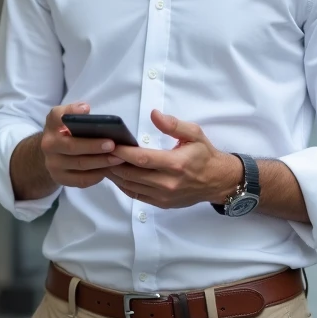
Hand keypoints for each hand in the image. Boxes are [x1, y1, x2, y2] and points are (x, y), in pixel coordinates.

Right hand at [40, 102, 126, 188]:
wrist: (52, 154)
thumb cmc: (66, 132)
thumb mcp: (66, 118)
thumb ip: (73, 112)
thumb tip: (85, 109)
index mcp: (51, 125)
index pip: (57, 116)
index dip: (71, 112)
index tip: (87, 109)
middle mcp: (48, 145)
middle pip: (72, 146)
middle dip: (94, 146)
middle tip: (113, 145)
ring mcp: (53, 164)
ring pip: (79, 165)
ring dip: (101, 162)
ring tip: (118, 158)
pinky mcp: (60, 179)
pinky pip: (81, 180)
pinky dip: (96, 175)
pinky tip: (108, 169)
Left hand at [106, 110, 241, 208]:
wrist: (218, 181)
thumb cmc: (204, 155)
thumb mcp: (194, 134)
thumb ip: (173, 124)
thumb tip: (154, 114)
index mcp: (176, 164)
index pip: (142, 159)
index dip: (123, 152)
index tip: (110, 143)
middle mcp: (168, 183)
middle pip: (132, 174)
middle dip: (113, 163)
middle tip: (98, 152)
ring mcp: (164, 196)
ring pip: (131, 186)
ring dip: (115, 175)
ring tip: (103, 162)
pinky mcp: (161, 203)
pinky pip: (136, 195)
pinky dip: (123, 185)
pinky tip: (116, 175)